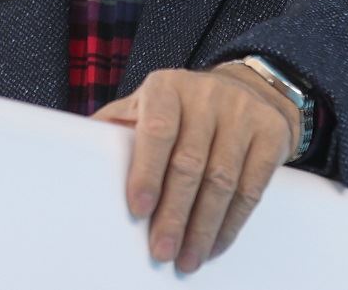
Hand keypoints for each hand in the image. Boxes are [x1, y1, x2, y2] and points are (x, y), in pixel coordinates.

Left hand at [92, 65, 299, 273]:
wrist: (248, 89)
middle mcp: (207, 96)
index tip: (138, 208)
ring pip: (222, 180)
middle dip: (174, 213)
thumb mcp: (147, 104)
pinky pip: (253, 187)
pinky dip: (232, 222)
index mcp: (167, 88)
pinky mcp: (271, 135)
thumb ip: (117, 125)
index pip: (158, 130)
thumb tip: (76, 151)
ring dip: (203, 227)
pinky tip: (215, 244)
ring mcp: (243, 114)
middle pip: (190, 164)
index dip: (148, 170)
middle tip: (161, 250)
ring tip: (187, 258)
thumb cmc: (183, 107)